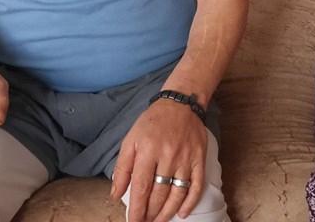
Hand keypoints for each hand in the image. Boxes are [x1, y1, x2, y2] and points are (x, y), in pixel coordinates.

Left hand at [110, 100, 207, 221]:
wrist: (180, 104)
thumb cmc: (152, 123)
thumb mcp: (131, 140)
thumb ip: (122, 168)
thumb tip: (115, 195)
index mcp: (148, 150)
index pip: (141, 188)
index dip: (136, 210)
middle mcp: (168, 155)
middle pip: (159, 194)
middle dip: (150, 214)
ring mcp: (186, 158)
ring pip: (177, 193)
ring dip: (167, 212)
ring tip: (158, 221)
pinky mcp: (199, 158)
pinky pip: (197, 185)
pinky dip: (190, 202)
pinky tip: (182, 213)